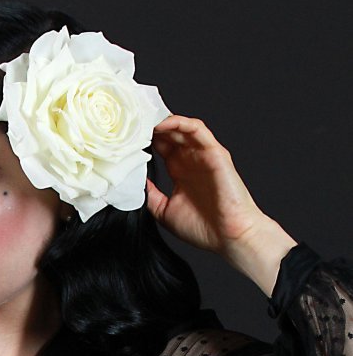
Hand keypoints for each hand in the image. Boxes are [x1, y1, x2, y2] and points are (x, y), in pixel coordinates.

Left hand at [146, 114, 296, 294]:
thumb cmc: (203, 228)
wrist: (229, 237)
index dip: (145, 139)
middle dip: (151, 125)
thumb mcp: (165, 211)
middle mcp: (192, 160)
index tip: (127, 137)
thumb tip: (135, 182)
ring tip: (145, 118)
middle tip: (132, 122)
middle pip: (170, 133)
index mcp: (181, 171)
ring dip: (164, 120)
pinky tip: (164, 124)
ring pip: (183, 127)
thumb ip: (151, 195)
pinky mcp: (215, 153)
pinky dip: (180, 123)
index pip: (162, 146)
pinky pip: (197, 130)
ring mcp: (203, 155)